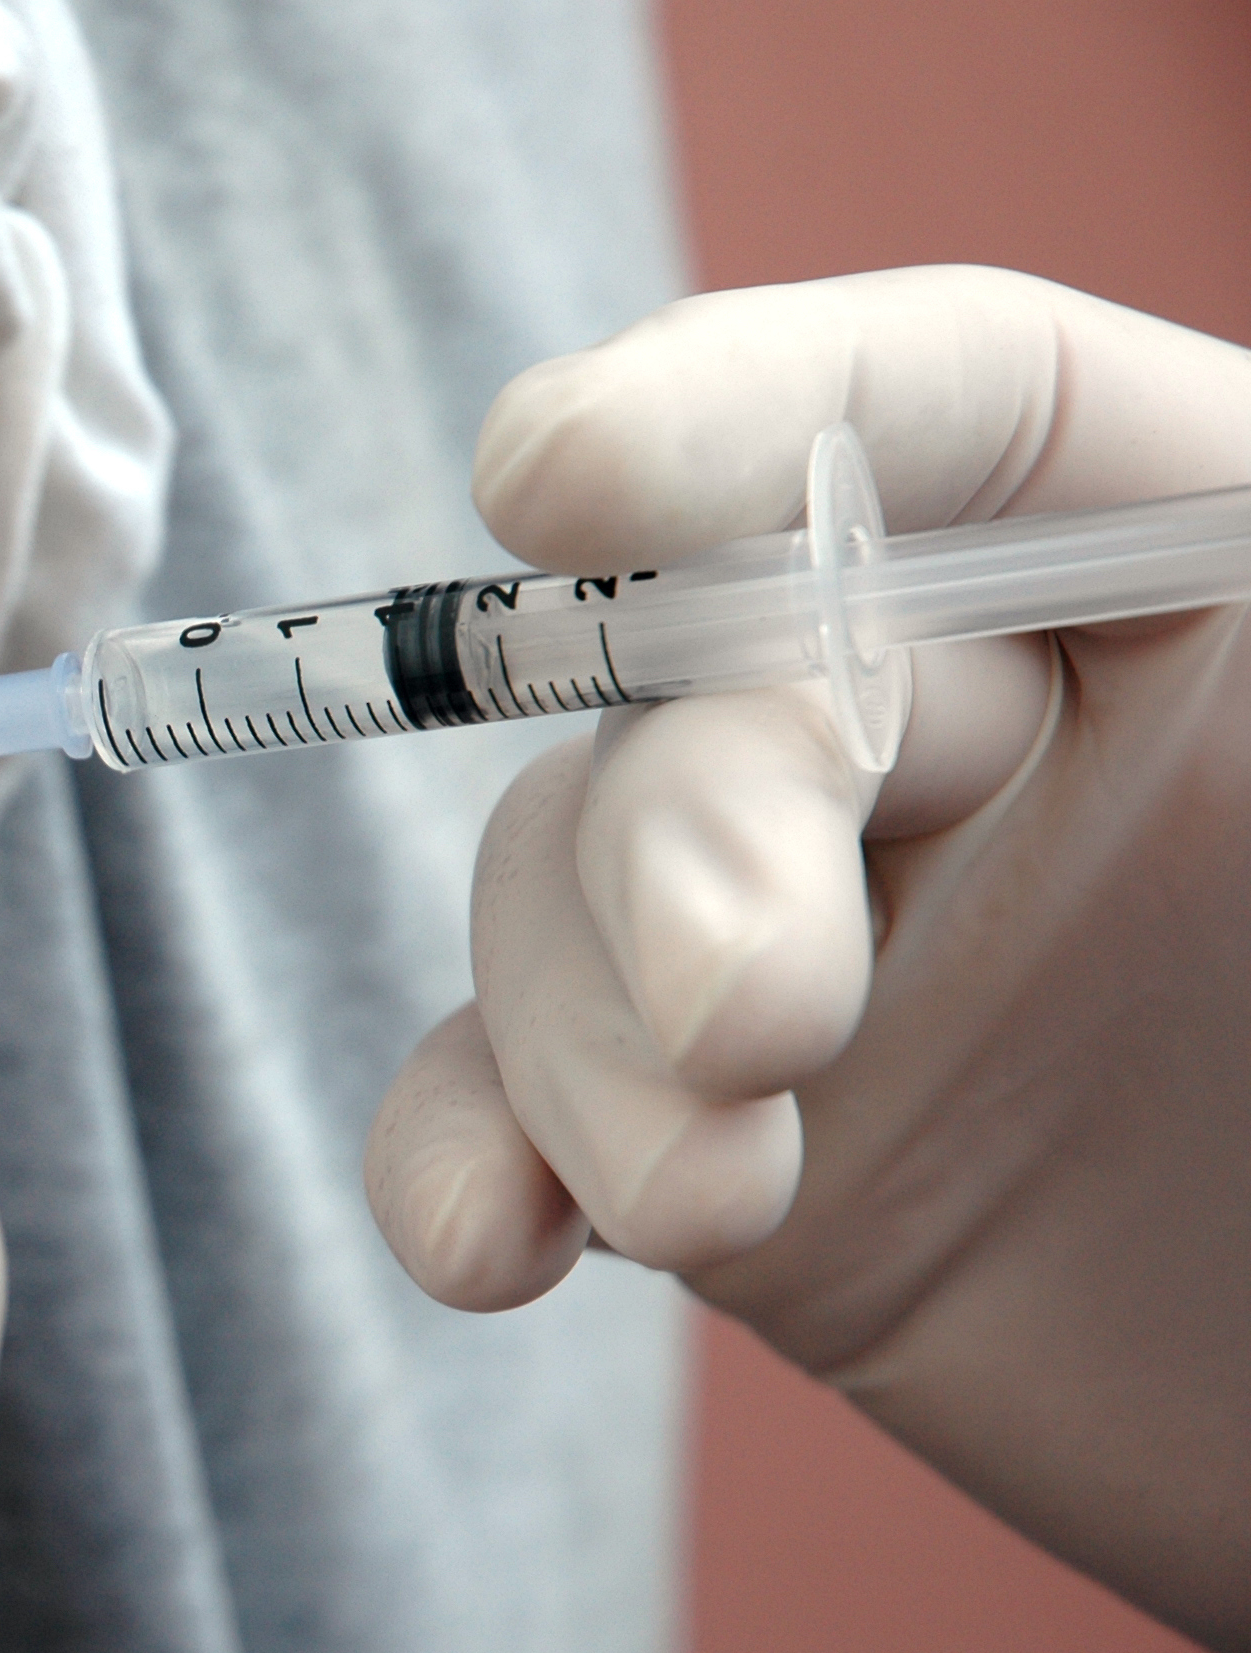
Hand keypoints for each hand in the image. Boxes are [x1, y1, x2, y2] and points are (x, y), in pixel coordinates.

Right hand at [365, 266, 1250, 1652]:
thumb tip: (1000, 659)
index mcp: (1183, 575)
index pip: (945, 412)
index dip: (743, 409)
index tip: (558, 477)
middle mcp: (974, 724)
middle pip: (720, 679)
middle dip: (689, 829)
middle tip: (755, 1018)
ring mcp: (826, 937)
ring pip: (574, 884)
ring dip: (590, 1035)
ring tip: (707, 1202)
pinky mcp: (736, 1144)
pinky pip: (521, 1101)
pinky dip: (473, 1151)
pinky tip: (496, 1243)